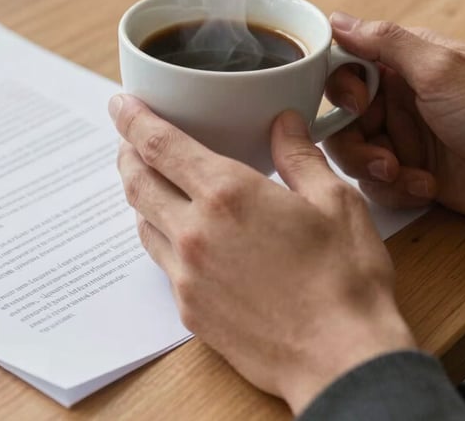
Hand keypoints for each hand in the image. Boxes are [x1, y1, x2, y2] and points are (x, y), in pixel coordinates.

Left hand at [109, 95, 415, 414]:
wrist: (341, 360)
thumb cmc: (346, 280)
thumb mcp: (335, 202)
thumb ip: (299, 155)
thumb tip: (284, 121)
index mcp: (228, 193)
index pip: (160, 144)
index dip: (133, 118)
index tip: (119, 104)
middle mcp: (195, 230)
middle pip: (138, 180)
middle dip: (128, 152)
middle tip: (130, 138)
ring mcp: (187, 273)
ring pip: (143, 220)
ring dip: (140, 193)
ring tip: (151, 178)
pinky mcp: (189, 307)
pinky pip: (160, 260)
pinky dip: (159, 233)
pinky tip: (177, 231)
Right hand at [325, 14, 464, 224]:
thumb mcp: (440, 70)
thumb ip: (385, 42)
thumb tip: (336, 20)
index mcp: (403, 65)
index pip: (345, 68)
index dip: (341, 90)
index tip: (357, 106)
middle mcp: (396, 100)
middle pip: (340, 118)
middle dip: (354, 143)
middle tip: (383, 159)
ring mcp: (402, 138)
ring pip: (351, 153)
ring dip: (373, 170)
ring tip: (404, 176)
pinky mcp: (408, 173)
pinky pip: (374, 183)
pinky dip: (395, 189)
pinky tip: (427, 187)